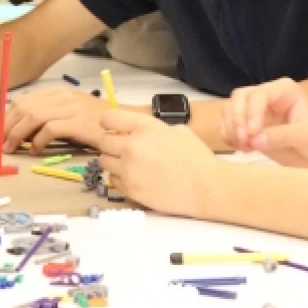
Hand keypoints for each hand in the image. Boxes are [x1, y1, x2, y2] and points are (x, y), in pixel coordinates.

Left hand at [3, 86, 108, 152]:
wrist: (122, 123)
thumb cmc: (94, 121)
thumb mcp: (68, 112)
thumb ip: (47, 116)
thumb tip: (21, 131)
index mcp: (57, 92)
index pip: (23, 100)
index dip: (7, 117)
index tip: (0, 132)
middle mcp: (62, 97)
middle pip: (25, 107)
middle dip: (9, 126)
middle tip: (3, 144)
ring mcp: (71, 108)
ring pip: (34, 117)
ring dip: (18, 134)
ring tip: (14, 148)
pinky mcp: (78, 123)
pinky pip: (50, 129)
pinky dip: (38, 141)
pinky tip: (36, 150)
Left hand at [97, 110, 217, 217]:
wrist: (205, 187)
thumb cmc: (196, 158)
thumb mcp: (177, 130)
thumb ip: (153, 129)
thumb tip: (140, 132)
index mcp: (144, 127)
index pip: (108, 118)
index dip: (109, 122)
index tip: (112, 127)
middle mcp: (132, 146)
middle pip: (102, 140)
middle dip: (109, 143)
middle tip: (120, 148)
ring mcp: (129, 169)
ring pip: (103, 161)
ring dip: (113, 161)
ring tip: (128, 164)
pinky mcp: (130, 189)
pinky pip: (113, 181)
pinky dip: (120, 179)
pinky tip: (135, 178)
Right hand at [221, 78, 307, 169]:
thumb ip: (282, 136)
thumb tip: (255, 139)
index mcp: (283, 91)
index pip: (258, 95)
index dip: (251, 113)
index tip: (251, 135)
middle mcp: (267, 97)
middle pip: (239, 98)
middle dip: (236, 119)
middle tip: (243, 142)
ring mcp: (257, 112)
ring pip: (231, 110)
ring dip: (231, 128)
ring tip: (243, 148)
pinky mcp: (251, 127)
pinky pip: (230, 125)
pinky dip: (229, 136)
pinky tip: (239, 148)